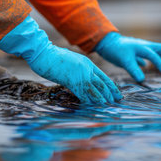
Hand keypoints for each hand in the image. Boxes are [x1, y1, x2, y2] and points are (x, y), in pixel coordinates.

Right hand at [0, 16, 120, 103]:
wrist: (44, 53)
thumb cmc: (54, 57)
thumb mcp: (72, 60)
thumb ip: (80, 68)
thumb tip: (83, 77)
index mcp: (88, 63)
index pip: (103, 77)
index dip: (111, 86)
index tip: (117, 93)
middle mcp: (87, 69)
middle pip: (102, 84)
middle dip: (110, 95)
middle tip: (116, 103)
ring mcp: (80, 75)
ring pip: (95, 90)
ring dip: (102, 100)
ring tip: (108, 107)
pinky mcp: (72, 81)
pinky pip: (83, 94)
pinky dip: (89, 101)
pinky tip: (93, 107)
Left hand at [95, 32, 160, 81]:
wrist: (106, 43)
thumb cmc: (115, 50)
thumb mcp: (123, 60)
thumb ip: (133, 69)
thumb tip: (142, 80)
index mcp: (143, 47)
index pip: (155, 55)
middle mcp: (145, 46)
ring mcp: (143, 48)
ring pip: (159, 52)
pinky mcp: (138, 52)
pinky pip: (151, 55)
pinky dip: (157, 59)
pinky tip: (157, 65)